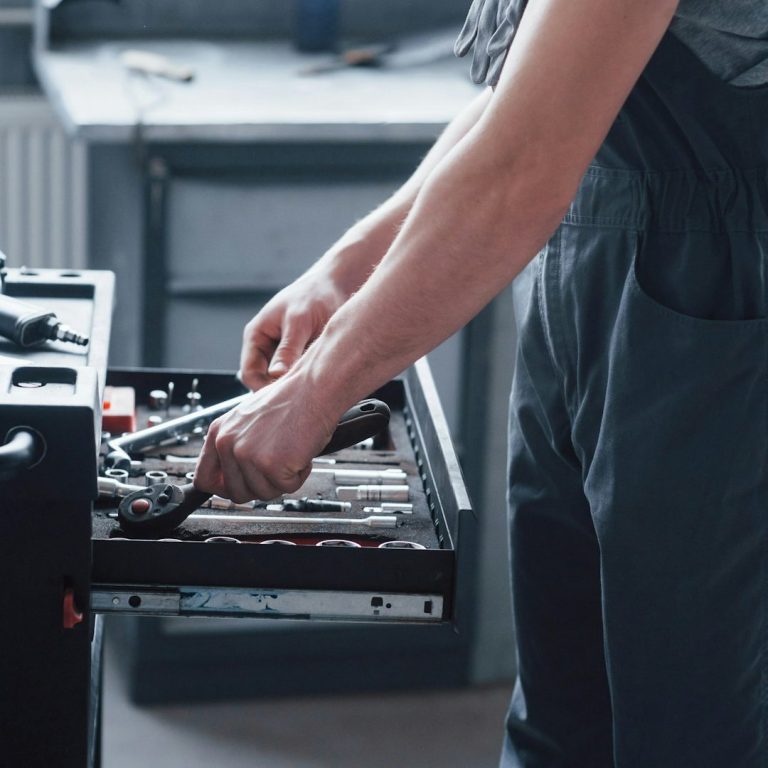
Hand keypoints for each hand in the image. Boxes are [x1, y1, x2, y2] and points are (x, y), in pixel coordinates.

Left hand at [194, 373, 342, 502]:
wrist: (313, 388)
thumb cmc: (290, 399)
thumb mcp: (249, 419)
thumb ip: (236, 446)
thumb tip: (234, 474)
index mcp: (219, 432)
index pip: (203, 478)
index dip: (223, 488)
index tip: (238, 486)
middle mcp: (228, 443)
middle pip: (236, 492)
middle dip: (261, 486)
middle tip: (276, 468)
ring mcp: (247, 455)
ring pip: (263, 493)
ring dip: (283, 480)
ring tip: (290, 454)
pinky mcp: (271, 465)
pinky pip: (287, 488)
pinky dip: (299, 475)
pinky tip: (301, 453)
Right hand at [239, 271, 348, 390]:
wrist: (335, 283)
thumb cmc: (315, 295)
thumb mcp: (300, 322)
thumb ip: (288, 348)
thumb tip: (276, 375)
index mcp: (256, 335)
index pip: (249, 374)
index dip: (263, 389)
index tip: (285, 395)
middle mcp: (264, 345)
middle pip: (263, 381)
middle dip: (278, 390)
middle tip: (300, 395)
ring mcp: (281, 351)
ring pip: (280, 380)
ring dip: (292, 384)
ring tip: (309, 384)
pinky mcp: (298, 355)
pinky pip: (295, 374)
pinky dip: (303, 378)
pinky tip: (317, 377)